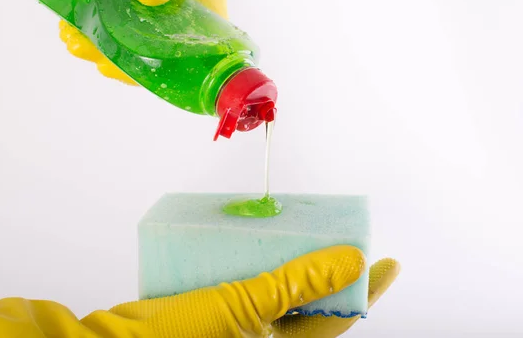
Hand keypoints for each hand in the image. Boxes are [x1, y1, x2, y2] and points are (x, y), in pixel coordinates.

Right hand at [0, 246, 398, 337]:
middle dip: (330, 271)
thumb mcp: (240, 306)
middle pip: (311, 304)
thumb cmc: (170, 334)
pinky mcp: (216, 308)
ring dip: (295, 263)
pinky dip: (261, 261)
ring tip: (304, 230)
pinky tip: (259, 237)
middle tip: (341, 236)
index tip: (388, 260)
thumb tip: (348, 259)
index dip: (366, 288)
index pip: (336, 319)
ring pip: (281, 291)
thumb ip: (294, 282)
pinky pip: (251, 282)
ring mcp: (240, 326)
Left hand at [59, 0, 225, 84]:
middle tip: (81, 45)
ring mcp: (159, 11)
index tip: (111, 66)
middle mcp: (181, 24)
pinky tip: (74, 18)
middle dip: (110, 54)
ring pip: (128, 37)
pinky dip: (95, 20)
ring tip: (71, 33)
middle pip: (146, 55)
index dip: (144, 71)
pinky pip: (117, 17)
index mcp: (204, 25)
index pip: (176, 64)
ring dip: (97, 39)